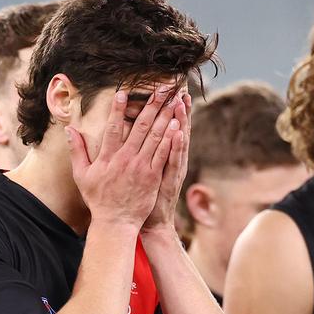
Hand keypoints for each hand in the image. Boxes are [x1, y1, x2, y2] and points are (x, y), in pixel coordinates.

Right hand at [67, 87, 178, 229]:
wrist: (116, 222)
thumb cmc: (98, 199)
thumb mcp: (82, 175)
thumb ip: (77, 151)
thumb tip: (70, 130)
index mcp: (108, 157)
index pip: (114, 127)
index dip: (119, 109)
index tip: (125, 92)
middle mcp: (126, 159)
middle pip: (140, 127)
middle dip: (151, 106)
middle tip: (160, 89)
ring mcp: (141, 167)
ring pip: (155, 137)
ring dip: (165, 117)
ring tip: (172, 101)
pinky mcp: (154, 176)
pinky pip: (163, 153)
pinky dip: (170, 138)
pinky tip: (177, 125)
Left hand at [142, 93, 191, 233]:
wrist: (151, 223)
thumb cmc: (142, 199)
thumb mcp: (142, 173)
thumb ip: (139, 153)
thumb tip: (130, 135)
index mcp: (161, 156)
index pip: (166, 129)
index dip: (169, 111)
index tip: (170, 92)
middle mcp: (171, 160)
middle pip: (176, 130)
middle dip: (178, 110)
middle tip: (181, 90)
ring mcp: (172, 170)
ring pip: (178, 142)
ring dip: (181, 122)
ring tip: (182, 103)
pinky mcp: (170, 180)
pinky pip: (174, 161)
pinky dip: (177, 147)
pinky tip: (178, 133)